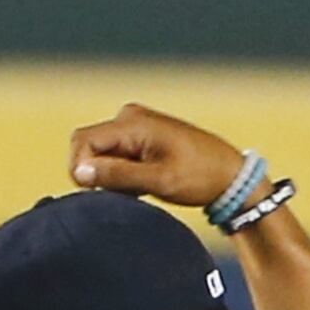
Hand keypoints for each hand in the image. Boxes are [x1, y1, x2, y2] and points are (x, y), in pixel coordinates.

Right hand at [67, 104, 247, 211]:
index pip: (83, 141)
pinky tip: (141, 183)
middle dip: (95, 173)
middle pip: (87, 146)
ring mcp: (134, 125)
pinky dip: (119, 174)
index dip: (81, 169)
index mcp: (133, 123)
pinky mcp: (138, 136)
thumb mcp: (158, 180)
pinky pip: (112, 155)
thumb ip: (116, 175)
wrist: (229, 175)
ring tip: (139, 187)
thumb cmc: (199, 176)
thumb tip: (80, 173)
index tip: (100, 192)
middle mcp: (129, 117)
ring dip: (109, 176)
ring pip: (98, 154)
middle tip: (124, 191)